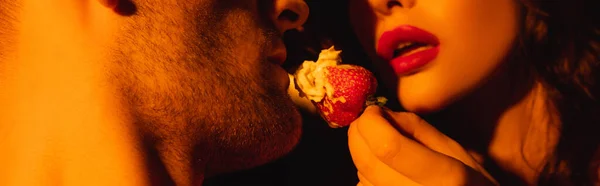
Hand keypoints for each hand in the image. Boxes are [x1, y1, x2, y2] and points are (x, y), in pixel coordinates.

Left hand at [348, 106, 498, 185]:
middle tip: (365, 122)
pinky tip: (381, 169)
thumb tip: (380, 115)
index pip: (389, 147)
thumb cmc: (468, 182)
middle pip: (368, 162)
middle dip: (358, 134)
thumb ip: (416, 128)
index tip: (373, 110)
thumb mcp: (453, 150)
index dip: (372, 123)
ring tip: (376, 145)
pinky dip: (366, 173)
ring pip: (362, 176)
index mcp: (446, 177)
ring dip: (361, 154)